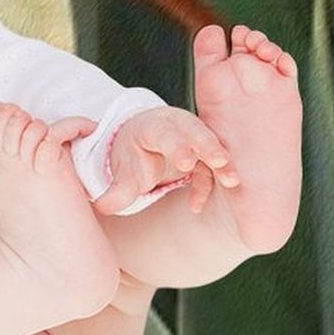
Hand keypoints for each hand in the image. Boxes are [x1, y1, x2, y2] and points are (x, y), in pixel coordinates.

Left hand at [93, 106, 238, 216]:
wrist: (142, 141)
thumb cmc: (133, 154)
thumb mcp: (123, 170)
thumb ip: (116, 190)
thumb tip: (101, 207)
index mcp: (153, 126)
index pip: (166, 133)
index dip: (177, 146)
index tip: (186, 162)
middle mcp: (177, 127)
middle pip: (196, 132)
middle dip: (208, 146)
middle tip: (219, 161)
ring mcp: (194, 137)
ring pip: (211, 146)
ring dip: (222, 163)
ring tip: (232, 181)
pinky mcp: (204, 152)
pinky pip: (211, 167)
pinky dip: (209, 184)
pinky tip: (195, 206)